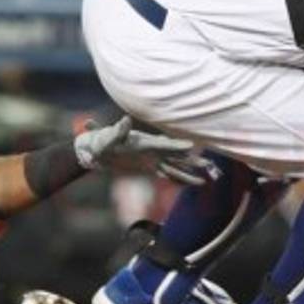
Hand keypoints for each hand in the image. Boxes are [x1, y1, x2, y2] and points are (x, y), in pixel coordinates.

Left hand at [74, 117, 217, 185]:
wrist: (93, 150)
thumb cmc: (98, 144)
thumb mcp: (106, 139)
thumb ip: (116, 131)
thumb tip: (124, 120)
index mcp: (144, 142)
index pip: (164, 144)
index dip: (178, 146)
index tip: (192, 147)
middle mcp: (151, 149)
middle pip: (176, 155)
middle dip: (192, 161)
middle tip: (209, 165)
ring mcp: (152, 158)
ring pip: (175, 166)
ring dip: (190, 171)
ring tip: (207, 178)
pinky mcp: (149, 166)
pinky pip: (168, 174)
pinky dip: (180, 178)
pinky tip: (191, 183)